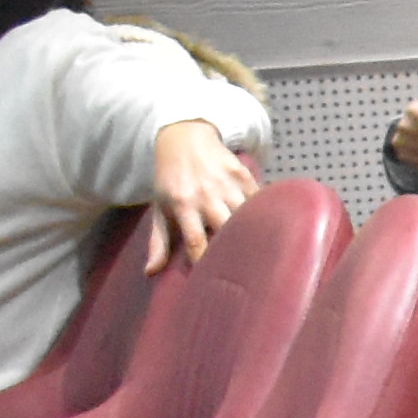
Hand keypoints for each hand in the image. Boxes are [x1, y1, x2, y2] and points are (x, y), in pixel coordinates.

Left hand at [145, 120, 255, 267]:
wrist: (184, 139)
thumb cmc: (171, 180)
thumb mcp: (161, 208)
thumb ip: (159, 242)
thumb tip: (151, 272)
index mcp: (182, 204)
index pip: (197, 241)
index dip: (205, 261)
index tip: (212, 278)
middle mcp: (205, 195)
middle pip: (227, 228)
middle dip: (235, 248)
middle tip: (242, 267)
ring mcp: (227, 184)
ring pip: (247, 215)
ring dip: (253, 233)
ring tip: (259, 251)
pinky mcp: (243, 175)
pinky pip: (259, 200)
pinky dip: (263, 213)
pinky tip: (267, 226)